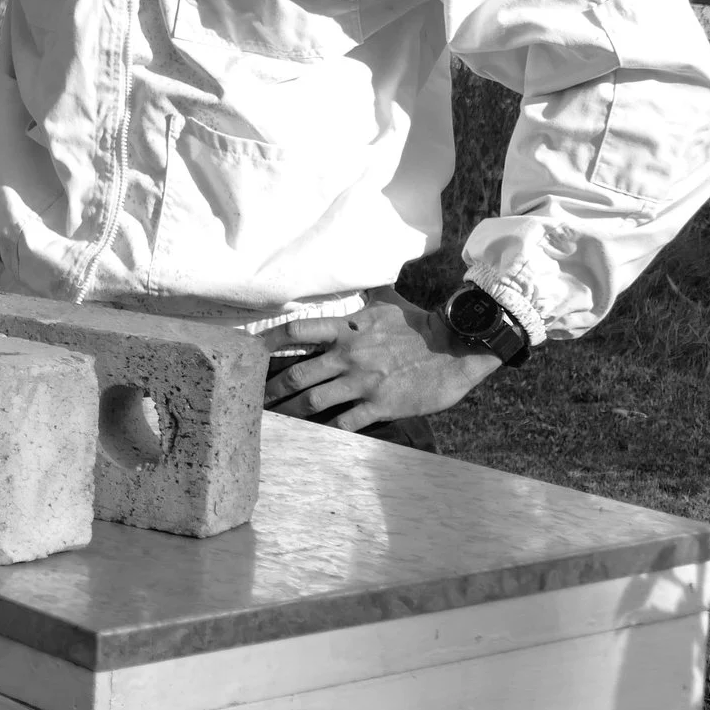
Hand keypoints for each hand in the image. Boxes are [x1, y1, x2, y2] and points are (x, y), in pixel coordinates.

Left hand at [264, 292, 503, 429]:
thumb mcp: (387, 303)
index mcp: (347, 329)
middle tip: (256, 398)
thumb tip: (358, 272)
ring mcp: (363, 382)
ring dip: (291, 413)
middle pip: (297, 374)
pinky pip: (345, 422)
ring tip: (275, 421)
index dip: (270, 341)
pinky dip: (326, 430)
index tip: (253, 352)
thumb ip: (365, 296)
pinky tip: (313, 436)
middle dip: (272, 389)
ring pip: (313, 401)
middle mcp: (349, 356)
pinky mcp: (380, 405)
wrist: (457, 348)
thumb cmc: (420, 324)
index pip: (296, 330)